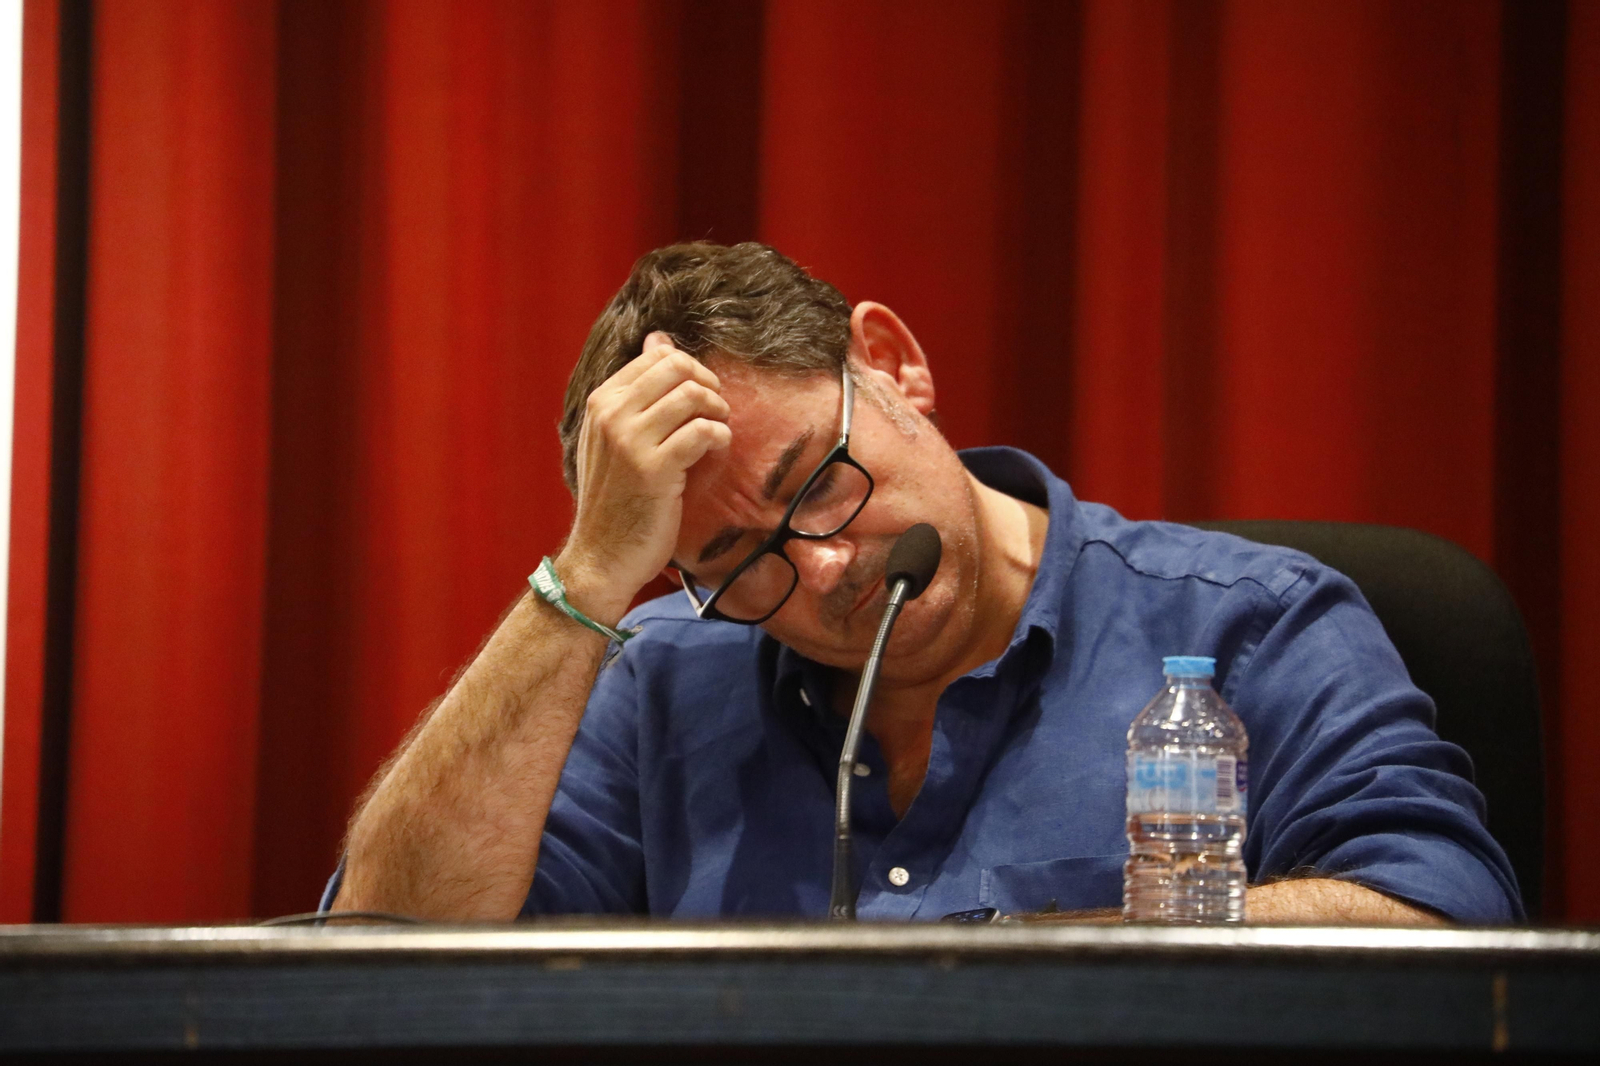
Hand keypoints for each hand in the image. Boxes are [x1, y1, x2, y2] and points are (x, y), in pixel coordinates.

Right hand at [557, 333, 731, 622]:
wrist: (601, 556)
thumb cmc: (617, 499)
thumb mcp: (615, 438)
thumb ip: (637, 392)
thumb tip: (658, 339)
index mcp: (601, 401)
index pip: (657, 356)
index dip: (691, 370)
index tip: (701, 397)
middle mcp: (611, 414)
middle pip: (678, 367)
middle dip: (708, 384)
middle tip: (716, 411)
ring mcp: (630, 441)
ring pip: (692, 395)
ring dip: (717, 410)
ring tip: (717, 432)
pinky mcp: (654, 469)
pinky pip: (702, 431)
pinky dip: (719, 437)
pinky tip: (716, 451)